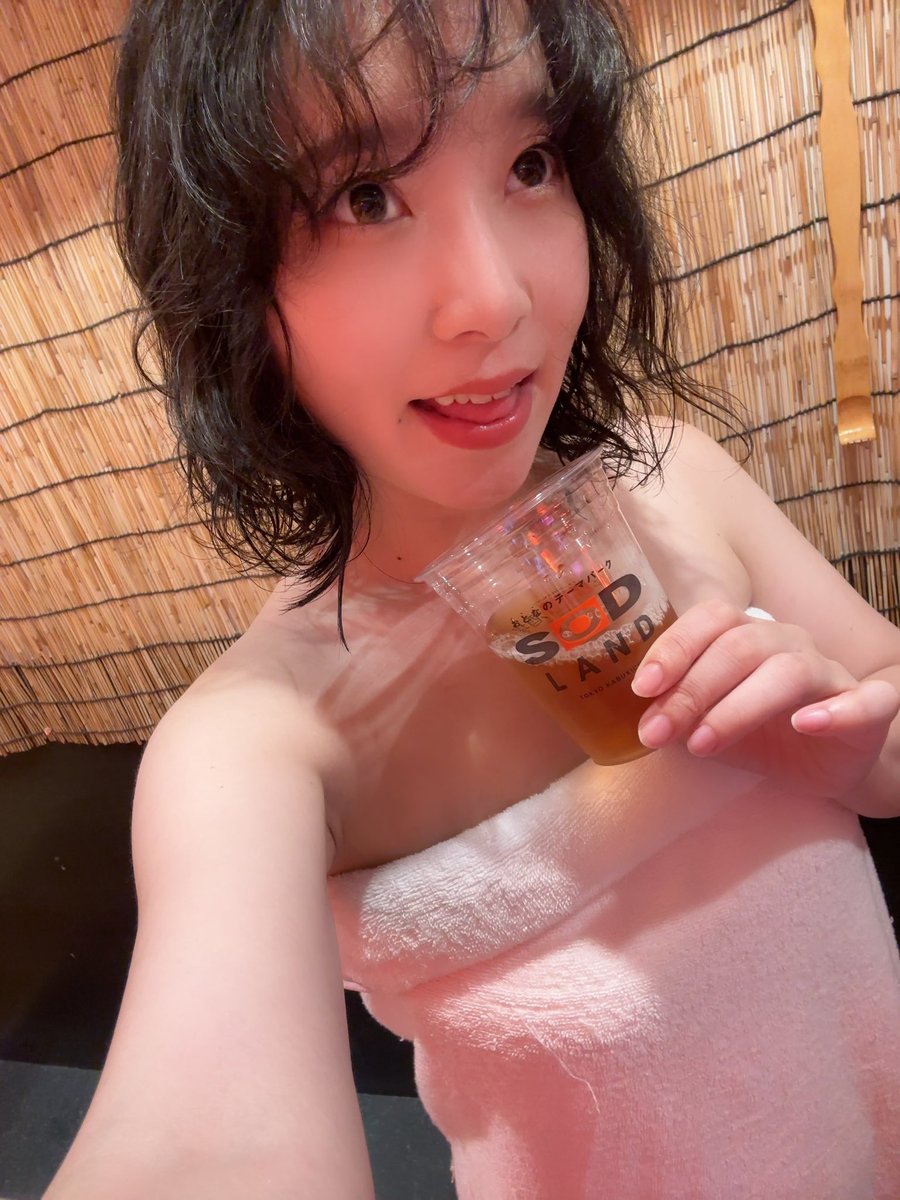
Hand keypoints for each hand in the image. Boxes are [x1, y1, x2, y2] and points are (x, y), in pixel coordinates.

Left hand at [631, 600, 899, 799]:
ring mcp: (829, 671)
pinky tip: (806, 725)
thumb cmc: (762, 734)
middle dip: (692, 690)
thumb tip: (641, 720)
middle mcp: (787, 642)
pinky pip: (866, 700)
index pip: (711, 618)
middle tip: (659, 733)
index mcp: (747, 635)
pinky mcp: (870, 707)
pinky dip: (838, 710)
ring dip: (738, 707)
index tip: (642, 688)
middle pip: (739, 646)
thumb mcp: (709, 723)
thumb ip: (678, 714)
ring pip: (787, 670)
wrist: (826, 765)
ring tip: (703, 744)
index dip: (675, 648)